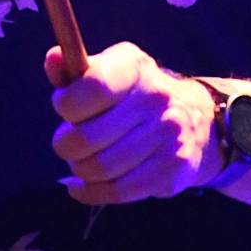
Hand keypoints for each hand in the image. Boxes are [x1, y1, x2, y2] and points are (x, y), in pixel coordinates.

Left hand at [45, 42, 221, 203]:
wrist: (197, 121)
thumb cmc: (134, 96)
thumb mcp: (109, 73)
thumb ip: (75, 70)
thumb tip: (53, 59)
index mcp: (135, 68)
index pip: (93, 88)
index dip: (66, 104)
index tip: (64, 107)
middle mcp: (156, 99)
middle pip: (87, 138)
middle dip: (66, 144)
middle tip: (68, 141)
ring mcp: (167, 136)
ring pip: (99, 168)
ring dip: (79, 169)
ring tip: (81, 160)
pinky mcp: (171, 171)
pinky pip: (116, 191)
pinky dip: (90, 192)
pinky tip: (81, 186)